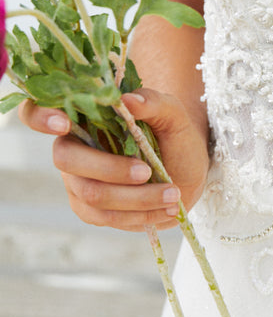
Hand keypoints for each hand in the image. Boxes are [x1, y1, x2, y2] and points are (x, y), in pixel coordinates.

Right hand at [18, 89, 208, 230]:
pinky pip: (105, 217)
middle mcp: (73, 148)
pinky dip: (139, 214)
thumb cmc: (174, 138)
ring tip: (172, 194)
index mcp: (85, 118)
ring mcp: (77, 181)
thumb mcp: (174, 116)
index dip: (40, 117)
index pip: (39, 113)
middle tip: (147, 170)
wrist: (189, 174)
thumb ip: (154, 103)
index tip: (63, 123)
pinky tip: (165, 209)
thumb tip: (129, 100)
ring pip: (92, 193)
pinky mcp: (89, 209)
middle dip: (109, 168)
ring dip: (136, 197)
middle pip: (66, 159)